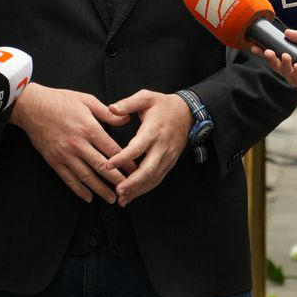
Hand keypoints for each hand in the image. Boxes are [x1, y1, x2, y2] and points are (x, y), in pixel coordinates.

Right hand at [10, 84, 131, 202]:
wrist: (31, 106)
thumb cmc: (61, 100)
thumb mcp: (87, 100)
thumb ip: (108, 113)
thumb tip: (127, 120)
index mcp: (89, 128)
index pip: (112, 150)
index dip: (126, 162)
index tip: (136, 171)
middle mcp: (78, 144)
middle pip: (102, 166)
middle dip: (117, 180)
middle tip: (129, 189)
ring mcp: (65, 154)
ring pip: (86, 176)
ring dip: (100, 190)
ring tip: (112, 199)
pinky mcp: (54, 161)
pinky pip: (69, 179)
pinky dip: (79, 190)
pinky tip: (88, 198)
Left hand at [103, 91, 192, 206]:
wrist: (188, 113)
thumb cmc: (163, 105)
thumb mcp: (146, 97)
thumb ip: (128, 103)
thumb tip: (111, 109)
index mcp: (153, 131)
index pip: (137, 147)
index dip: (123, 157)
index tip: (108, 164)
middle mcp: (161, 147)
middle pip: (148, 169)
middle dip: (133, 183)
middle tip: (118, 191)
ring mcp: (167, 157)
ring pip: (154, 178)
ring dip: (138, 190)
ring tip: (122, 199)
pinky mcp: (169, 163)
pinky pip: (158, 178)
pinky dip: (145, 188)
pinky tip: (133, 195)